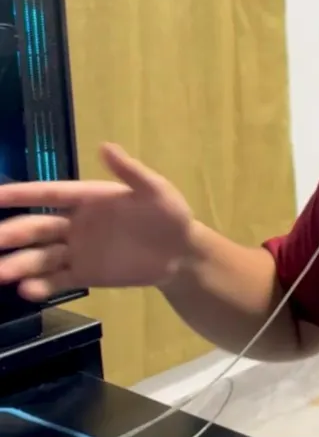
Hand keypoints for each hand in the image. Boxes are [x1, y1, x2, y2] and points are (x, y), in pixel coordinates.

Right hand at [0, 143, 194, 300]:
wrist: (182, 254)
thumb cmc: (170, 216)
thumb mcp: (156, 191)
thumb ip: (131, 172)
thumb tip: (106, 146)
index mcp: (88, 198)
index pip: (48, 194)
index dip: (21, 194)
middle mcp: (75, 224)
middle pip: (36, 228)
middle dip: (11, 234)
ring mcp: (77, 250)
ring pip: (40, 257)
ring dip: (19, 264)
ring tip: (1, 273)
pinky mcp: (84, 274)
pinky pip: (57, 280)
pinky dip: (41, 285)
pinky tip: (28, 290)